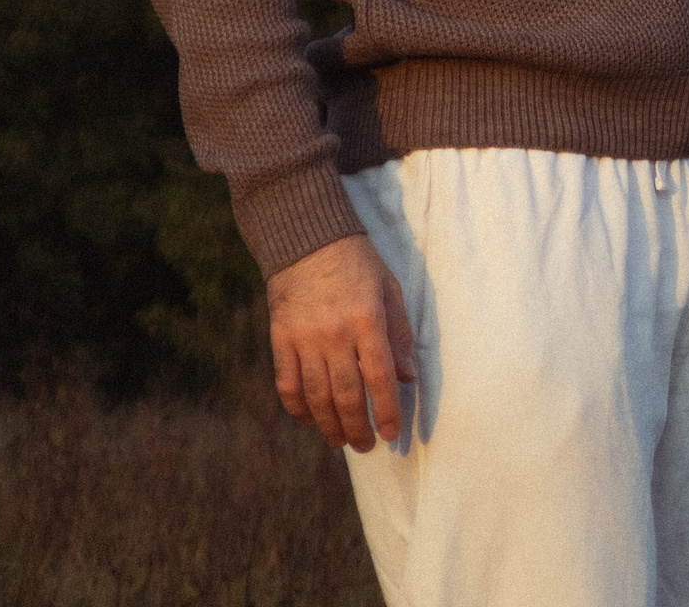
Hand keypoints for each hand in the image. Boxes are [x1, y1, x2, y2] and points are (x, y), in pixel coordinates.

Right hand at [267, 233, 416, 451]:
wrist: (308, 241)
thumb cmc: (357, 264)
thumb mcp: (389, 290)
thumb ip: (399, 334)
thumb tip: (408, 376)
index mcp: (367, 321)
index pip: (379, 377)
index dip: (387, 410)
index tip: (393, 433)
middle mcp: (334, 334)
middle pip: (346, 394)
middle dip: (358, 427)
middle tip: (366, 446)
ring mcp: (304, 339)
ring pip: (316, 396)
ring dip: (329, 425)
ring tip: (341, 442)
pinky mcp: (281, 340)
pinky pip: (288, 384)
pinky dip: (298, 408)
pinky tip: (310, 420)